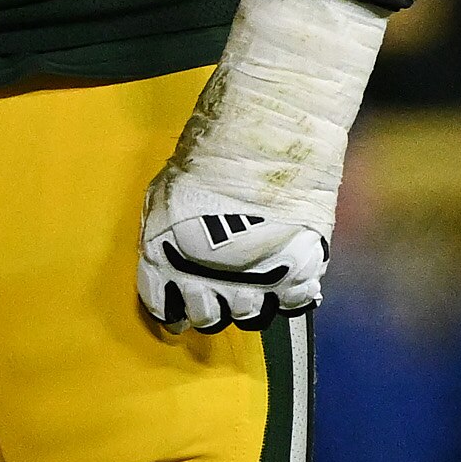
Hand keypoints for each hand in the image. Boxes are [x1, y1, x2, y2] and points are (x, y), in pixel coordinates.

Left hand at [132, 0, 379, 332]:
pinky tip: (285, 279)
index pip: (161, 306)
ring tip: (251, 285)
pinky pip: (294, 304)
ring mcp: (256, 283)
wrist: (262, 142)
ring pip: (251, 317)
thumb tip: (164, 256)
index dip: (170, 312)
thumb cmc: (204, 159)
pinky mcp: (299, 276)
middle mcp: (208, 282)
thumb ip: (164, 232)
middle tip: (215, 296)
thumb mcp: (164, 195)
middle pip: (208, 319)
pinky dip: (290, 295)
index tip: (176, 315)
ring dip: (248, 304)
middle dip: (208, 311)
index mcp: (166, 261)